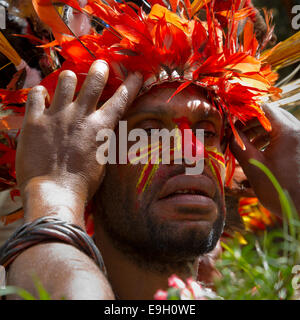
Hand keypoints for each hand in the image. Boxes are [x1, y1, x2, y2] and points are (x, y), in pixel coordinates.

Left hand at [16, 60, 142, 224]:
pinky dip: (40, 93)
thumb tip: (103, 131)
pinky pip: (36, 94)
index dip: (131, 84)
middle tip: (101, 65)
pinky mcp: (35, 120)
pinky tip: (42, 96)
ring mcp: (57, 115)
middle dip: (100, 69)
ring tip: (69, 81)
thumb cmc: (83, 183)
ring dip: (70, 79)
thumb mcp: (102, 160)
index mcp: (101, 127)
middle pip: (95, 81)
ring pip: (66, 80)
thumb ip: (102, 140)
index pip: (121, 99)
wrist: (55, 192)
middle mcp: (81, 115)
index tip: (136, 74)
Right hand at [230, 104, 299, 215]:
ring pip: (278, 125)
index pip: (263, 109)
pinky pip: (285, 135)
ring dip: (260, 130)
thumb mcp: (253, 166)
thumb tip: (228, 134)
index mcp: (289, 132)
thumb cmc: (279, 189)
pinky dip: (270, 138)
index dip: (244, 113)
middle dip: (251, 122)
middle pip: (271, 115)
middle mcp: (299, 131)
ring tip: (246, 143)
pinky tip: (260, 149)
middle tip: (237, 133)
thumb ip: (239, 146)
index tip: (231, 122)